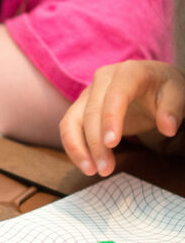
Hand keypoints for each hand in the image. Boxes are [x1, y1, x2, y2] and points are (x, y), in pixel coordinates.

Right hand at [60, 60, 184, 175]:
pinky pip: (68, 129)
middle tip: (106, 170)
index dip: (111, 118)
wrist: (150, 84)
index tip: (112, 144)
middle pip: (91, 112)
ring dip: (78, 148)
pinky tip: (86, 164)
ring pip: (72, 121)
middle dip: (95, 144)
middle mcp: (103, 79)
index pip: (116, 94)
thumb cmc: (163, 90)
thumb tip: (168, 128)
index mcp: (129, 72)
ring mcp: (88, 93)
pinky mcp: (79, 107)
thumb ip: (173, 109)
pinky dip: (73, 148)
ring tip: (91, 171)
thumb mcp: (177, 95)